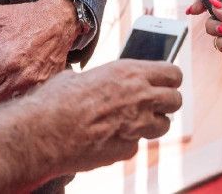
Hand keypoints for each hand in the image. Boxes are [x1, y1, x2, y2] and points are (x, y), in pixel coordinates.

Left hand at [0, 0, 78, 108]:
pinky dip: (10, 98)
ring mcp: (35, 83)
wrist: (62, 20)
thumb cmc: (30, 18)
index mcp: (8, 61)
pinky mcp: (44, 85)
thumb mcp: (0, 15)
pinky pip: (21, 101)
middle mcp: (22, 76)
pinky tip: (5, 88)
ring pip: (4, 105)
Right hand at [19, 60, 182, 172]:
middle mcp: (140, 97)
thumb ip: (100, 78)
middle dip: (167, 101)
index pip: (172, 72)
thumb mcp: (80, 76)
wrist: (45, 132)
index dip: (171, 78)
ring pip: (164, 125)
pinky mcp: (128, 149)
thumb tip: (93, 79)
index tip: (168, 81)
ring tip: (134, 121)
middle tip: (155, 102)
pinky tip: (109, 137)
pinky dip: (127, 142)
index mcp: (130, 72)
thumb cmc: (56, 100)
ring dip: (153, 123)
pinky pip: (136, 145)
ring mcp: (137, 125)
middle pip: (176, 99)